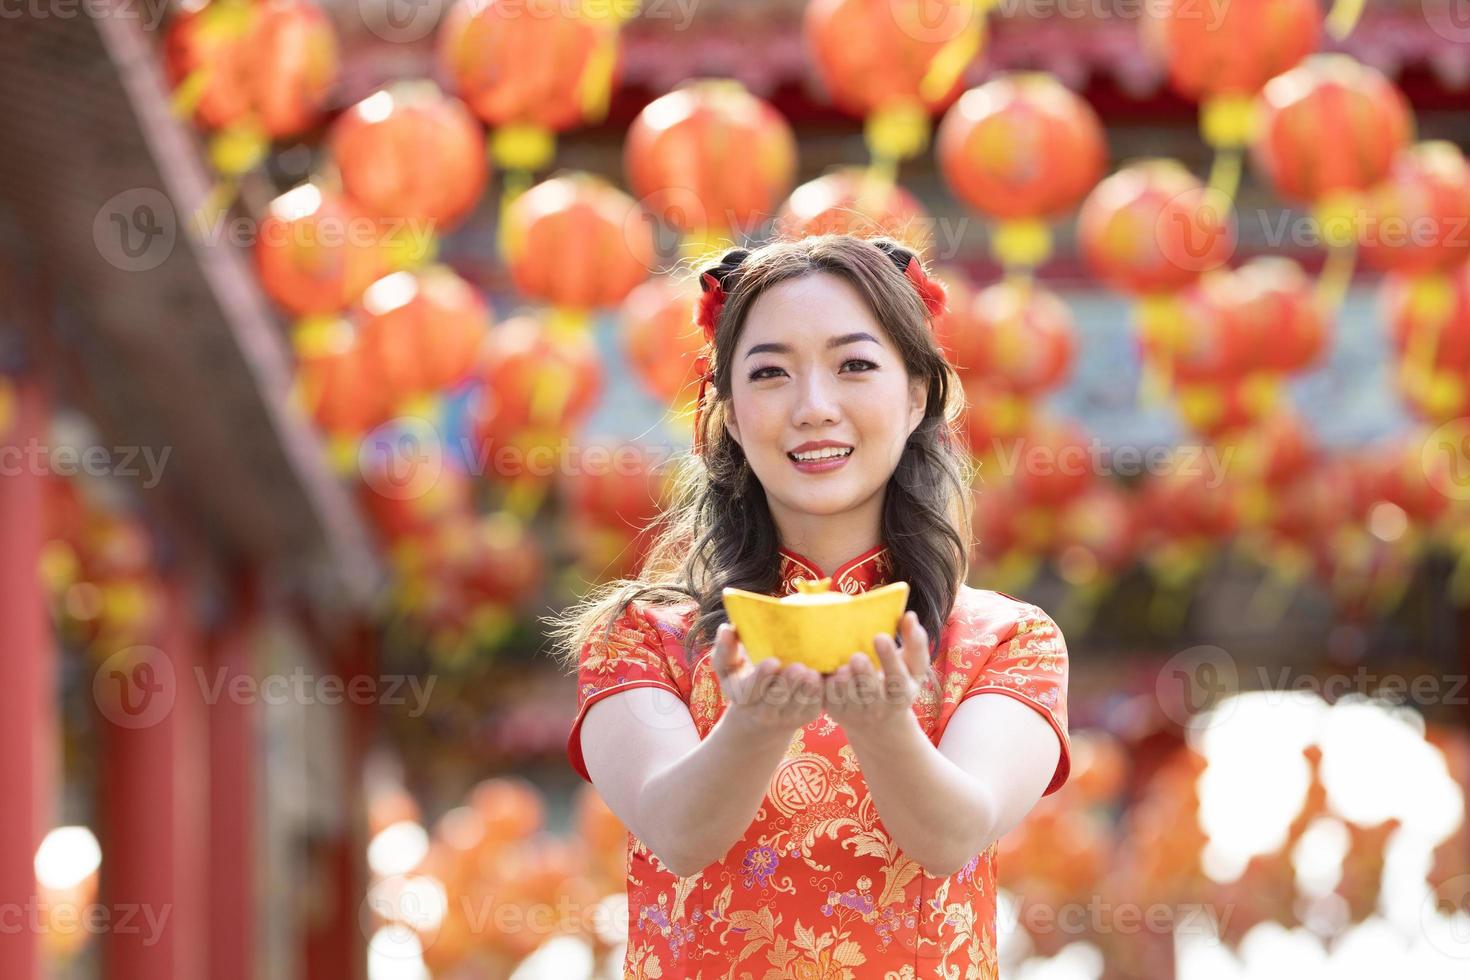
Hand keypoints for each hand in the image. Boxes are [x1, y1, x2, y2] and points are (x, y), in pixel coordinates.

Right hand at [712, 623, 823, 735]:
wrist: (760, 709)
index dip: (761, 677)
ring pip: (797, 706)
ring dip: (806, 691)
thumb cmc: (743, 676)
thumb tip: (725, 629)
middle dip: (788, 684)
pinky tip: (826, 679)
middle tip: (799, 667)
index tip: (772, 661)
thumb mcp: (728, 665)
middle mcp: (763, 711)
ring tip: (814, 673)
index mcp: (742, 696)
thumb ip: (725, 648)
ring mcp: (785, 716)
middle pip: (776, 699)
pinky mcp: (805, 716)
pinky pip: (813, 708)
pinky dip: (821, 695)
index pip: (750, 689)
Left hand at [823, 611, 930, 737]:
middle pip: (870, 691)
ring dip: (843, 681)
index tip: (880, 637)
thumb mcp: (913, 668)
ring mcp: (857, 712)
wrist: (879, 724)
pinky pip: (827, 698)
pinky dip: (823, 684)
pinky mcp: (836, 712)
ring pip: (846, 696)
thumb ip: (915, 643)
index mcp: (902, 693)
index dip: (889, 658)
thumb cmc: (898, 683)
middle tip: (857, 657)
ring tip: (841, 667)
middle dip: (863, 674)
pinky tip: (821, 669)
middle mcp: (880, 707)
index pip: (897, 677)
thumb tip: (909, 616)